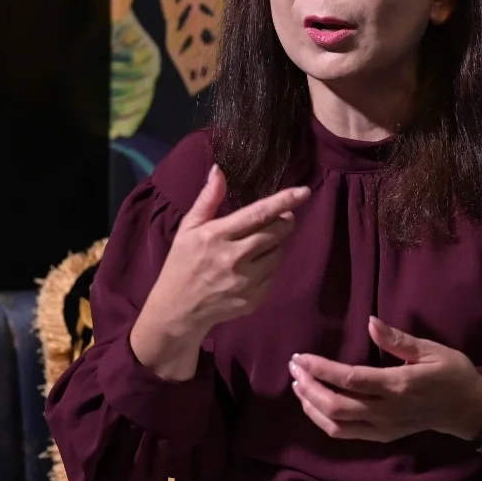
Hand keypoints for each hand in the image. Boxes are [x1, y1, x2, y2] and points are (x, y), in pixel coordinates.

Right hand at [132, 165, 309, 378]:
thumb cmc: (182, 263)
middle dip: (284, 222)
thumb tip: (219, 170)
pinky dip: (268, 267)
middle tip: (280, 218)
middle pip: (276, 233)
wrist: (178, 310)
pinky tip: (252, 267)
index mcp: (216, 236)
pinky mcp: (253, 300)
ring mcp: (245, 282)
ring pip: (278, 254)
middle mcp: (233, 259)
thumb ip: (207, 200)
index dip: (283, 201)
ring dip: (275, 245)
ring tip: (257, 246)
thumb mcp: (188, 229)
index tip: (303, 192)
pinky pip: (273, 275)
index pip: (257, 214)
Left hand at [288, 317, 481, 442]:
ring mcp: (383, 428)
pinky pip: (345, 433)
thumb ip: (398, 340)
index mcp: (398, 386)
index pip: (349, 380)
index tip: (300, 357)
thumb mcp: (431, 350)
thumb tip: (370, 323)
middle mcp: (387, 412)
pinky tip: (315, 403)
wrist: (469, 411)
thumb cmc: (453, 374)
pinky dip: (323, 420)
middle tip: (294, 368)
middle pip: (335, 406)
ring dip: (311, 406)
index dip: (320, 369)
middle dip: (308, 388)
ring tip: (298, 384)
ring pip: (336, 425)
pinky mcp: (381, 437)